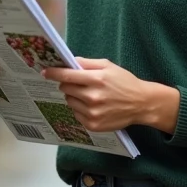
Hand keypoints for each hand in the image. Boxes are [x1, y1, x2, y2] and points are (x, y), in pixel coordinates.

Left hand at [43, 58, 180, 133]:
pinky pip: (76, 113)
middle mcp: (93, 98)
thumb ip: (87, 63)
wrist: (141, 104)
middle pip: (65, 88)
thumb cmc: (124, 82)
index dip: (53, 73)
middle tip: (79, 83)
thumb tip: (69, 61)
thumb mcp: (108, 66)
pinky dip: (80, 109)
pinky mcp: (93, 125)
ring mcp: (92, 113)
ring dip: (74, 96)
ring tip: (89, 95)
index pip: (67, 76)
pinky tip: (93, 106)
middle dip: (68, 83)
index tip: (45, 71)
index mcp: (96, 80)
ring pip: (69, 101)